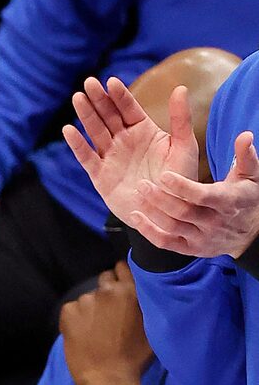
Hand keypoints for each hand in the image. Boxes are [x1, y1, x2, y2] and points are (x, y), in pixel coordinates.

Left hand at [59, 262, 151, 384]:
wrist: (109, 380)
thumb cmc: (135, 358)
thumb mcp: (151, 327)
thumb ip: (146, 303)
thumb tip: (143, 291)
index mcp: (131, 291)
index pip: (122, 268)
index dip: (121, 279)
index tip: (121, 291)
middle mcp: (108, 290)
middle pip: (105, 280)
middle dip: (107, 293)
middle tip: (109, 314)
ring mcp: (86, 300)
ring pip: (88, 297)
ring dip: (91, 308)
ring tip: (95, 330)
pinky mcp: (68, 312)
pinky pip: (71, 310)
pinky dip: (75, 319)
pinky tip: (82, 335)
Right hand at [62, 76, 197, 229]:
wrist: (167, 212)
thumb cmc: (179, 180)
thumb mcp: (184, 147)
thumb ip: (180, 119)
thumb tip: (181, 88)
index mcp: (143, 131)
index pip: (128, 108)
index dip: (119, 95)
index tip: (111, 81)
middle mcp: (124, 141)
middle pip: (108, 116)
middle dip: (98, 99)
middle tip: (89, 82)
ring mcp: (111, 157)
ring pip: (95, 132)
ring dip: (86, 115)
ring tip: (78, 98)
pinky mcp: (100, 176)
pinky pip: (87, 158)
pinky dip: (77, 145)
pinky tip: (69, 130)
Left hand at [128, 129, 258, 260]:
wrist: (251, 234)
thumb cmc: (247, 198)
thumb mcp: (251, 176)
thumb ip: (246, 155)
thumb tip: (245, 135)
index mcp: (227, 202)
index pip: (202, 196)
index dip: (182, 187)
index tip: (164, 175)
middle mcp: (213, 222)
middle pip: (183, 212)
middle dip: (160, 199)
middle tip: (142, 184)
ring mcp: (201, 238)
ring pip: (172, 227)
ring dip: (152, 213)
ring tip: (138, 195)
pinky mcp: (191, 249)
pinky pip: (167, 243)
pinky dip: (149, 232)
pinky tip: (136, 217)